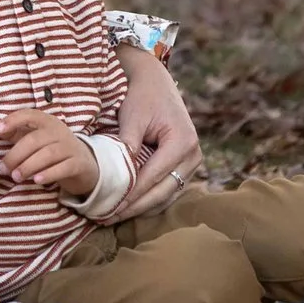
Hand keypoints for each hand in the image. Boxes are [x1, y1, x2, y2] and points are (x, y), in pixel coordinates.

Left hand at [0, 108, 97, 196]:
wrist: (85, 164)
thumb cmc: (52, 149)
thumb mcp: (34, 138)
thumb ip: (14, 132)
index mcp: (46, 122)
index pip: (30, 115)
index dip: (14, 120)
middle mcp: (59, 132)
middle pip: (35, 140)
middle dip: (16, 155)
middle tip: (3, 169)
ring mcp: (70, 147)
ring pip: (48, 154)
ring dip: (29, 166)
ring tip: (15, 177)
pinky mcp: (78, 164)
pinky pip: (63, 168)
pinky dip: (49, 174)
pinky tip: (36, 181)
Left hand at [110, 45, 200, 218]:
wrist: (157, 84)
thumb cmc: (143, 97)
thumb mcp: (132, 116)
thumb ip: (128, 143)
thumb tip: (120, 172)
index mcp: (182, 143)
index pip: (153, 176)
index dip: (132, 194)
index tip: (112, 207)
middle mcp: (193, 156)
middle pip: (163, 192)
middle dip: (136, 208)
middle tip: (110, 219)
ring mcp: (193, 163)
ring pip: (167, 195)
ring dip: (143, 208)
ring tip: (116, 217)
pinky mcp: (186, 167)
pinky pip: (169, 189)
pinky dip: (150, 200)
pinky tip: (130, 207)